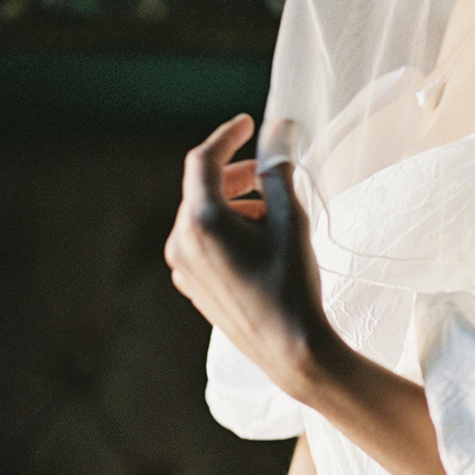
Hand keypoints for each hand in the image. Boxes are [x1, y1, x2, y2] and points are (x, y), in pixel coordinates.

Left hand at [165, 114, 335, 399]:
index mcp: (200, 222)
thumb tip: (280, 127)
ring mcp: (183, 267)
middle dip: (237, 175)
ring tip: (272, 213)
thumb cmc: (292, 283)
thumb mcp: (290, 219)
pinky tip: (260, 240)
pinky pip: (203, 241)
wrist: (291, 350)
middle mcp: (181, 243)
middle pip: (203, 188)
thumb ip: (279, 169)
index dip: (227, 136)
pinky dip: (228, 229)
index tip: (249, 124)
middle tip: (270, 173)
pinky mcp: (192, 285)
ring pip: (203, 215)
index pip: (203, 161)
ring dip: (235, 203)